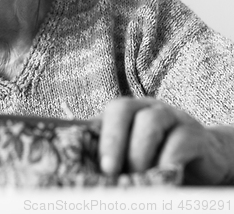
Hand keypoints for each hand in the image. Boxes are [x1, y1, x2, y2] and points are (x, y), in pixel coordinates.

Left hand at [98, 97, 233, 184]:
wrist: (204, 162)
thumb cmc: (158, 159)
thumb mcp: (132, 156)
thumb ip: (112, 156)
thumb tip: (81, 170)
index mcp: (127, 111)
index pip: (106, 113)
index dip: (99, 135)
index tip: (96, 164)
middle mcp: (147, 108)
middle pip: (124, 108)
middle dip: (113, 139)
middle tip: (109, 170)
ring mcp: (172, 117)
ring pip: (150, 121)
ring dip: (140, 152)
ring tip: (138, 177)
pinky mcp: (195, 135)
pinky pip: (180, 141)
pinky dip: (169, 160)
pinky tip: (164, 176)